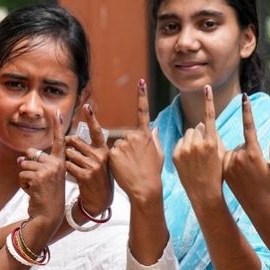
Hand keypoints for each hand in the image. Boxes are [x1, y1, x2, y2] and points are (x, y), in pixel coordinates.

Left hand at [19, 108, 65, 234]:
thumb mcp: (45, 178)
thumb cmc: (47, 198)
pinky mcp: (39, 176)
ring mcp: (49, 170)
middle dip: (28, 167)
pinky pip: (21, 174)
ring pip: (24, 165)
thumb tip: (21, 157)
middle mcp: (57, 164)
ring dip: (25, 179)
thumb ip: (37, 164)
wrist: (48, 216)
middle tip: (37, 183)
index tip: (55, 110)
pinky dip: (23, 185)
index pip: (58, 141)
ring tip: (35, 190)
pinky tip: (32, 193)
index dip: (56, 125)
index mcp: (61, 163)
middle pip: (32, 154)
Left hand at [66, 104, 112, 215]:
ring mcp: (93, 165)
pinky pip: (68, 166)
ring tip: (73, 168)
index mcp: (104, 151)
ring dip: (66, 160)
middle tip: (69, 154)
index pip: (97, 131)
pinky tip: (71, 175)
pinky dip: (66, 169)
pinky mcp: (85, 175)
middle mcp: (100, 156)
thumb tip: (71, 139)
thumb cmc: (98, 180)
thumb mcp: (99, 163)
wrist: (100, 200)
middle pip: (75, 142)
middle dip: (68, 146)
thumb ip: (90, 150)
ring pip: (69, 154)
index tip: (87, 106)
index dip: (91, 118)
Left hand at [109, 79, 163, 204]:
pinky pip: (110, 153)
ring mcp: (123, 143)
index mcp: (146, 135)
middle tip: (134, 162)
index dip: (142, 96)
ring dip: (120, 154)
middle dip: (127, 147)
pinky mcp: (114, 151)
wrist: (145, 188)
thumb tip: (154, 127)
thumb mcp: (159, 154)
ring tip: (129, 166)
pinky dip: (114, 160)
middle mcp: (134, 136)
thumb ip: (154, 139)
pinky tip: (122, 168)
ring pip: (117, 145)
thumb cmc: (153, 173)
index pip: (144, 112)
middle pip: (125, 137)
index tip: (141, 82)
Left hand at [172, 85, 225, 203]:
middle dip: (200, 134)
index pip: (209, 117)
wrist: (205, 193)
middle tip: (204, 150)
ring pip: (188, 134)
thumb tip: (204, 124)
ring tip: (196, 156)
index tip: (207, 88)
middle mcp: (197, 144)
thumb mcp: (222, 154)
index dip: (209, 101)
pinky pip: (179, 142)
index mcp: (212, 142)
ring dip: (191, 140)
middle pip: (196, 127)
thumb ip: (214, 136)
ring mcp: (185, 149)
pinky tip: (188, 160)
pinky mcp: (175, 155)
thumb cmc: (218, 174)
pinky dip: (183, 148)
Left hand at [223, 93, 269, 208]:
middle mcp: (239, 157)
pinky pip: (226, 158)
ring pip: (233, 151)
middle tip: (255, 170)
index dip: (247, 111)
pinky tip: (238, 177)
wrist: (259, 206)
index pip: (249, 127)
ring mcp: (228, 163)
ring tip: (246, 176)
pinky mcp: (222, 170)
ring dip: (239, 158)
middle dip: (249, 151)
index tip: (244, 97)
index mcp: (254, 153)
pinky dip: (231, 163)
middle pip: (242, 143)